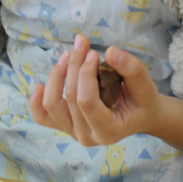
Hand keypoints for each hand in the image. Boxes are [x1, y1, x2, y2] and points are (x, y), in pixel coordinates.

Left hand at [29, 35, 165, 146]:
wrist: (141, 117)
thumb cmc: (143, 102)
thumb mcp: (146, 85)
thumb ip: (131, 68)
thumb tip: (110, 51)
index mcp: (108, 131)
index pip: (86, 102)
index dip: (85, 74)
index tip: (94, 53)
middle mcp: (87, 137)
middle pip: (70, 99)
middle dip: (74, 66)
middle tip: (83, 45)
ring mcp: (73, 132)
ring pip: (51, 105)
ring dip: (56, 76)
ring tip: (67, 55)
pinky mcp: (64, 125)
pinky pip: (42, 116)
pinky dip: (37, 100)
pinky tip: (39, 84)